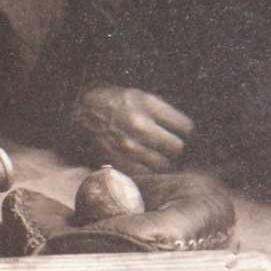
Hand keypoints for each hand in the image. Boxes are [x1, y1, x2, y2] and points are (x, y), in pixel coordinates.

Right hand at [72, 86, 194, 174]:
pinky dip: (147, 171)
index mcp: (148, 106)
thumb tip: (189, 132)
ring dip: (163, 162)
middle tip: (170, 147)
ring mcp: (127, 146)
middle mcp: (139, 126)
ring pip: (162, 165)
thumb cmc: (115, 102)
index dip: (188, 132)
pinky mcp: (116, 160)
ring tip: (157, 157)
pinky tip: (144, 164)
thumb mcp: (142, 96)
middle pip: (176, 148)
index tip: (183, 134)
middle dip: (176, 149)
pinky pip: (143, 174)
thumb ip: (164, 112)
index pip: (186, 127)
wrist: (80, 110)